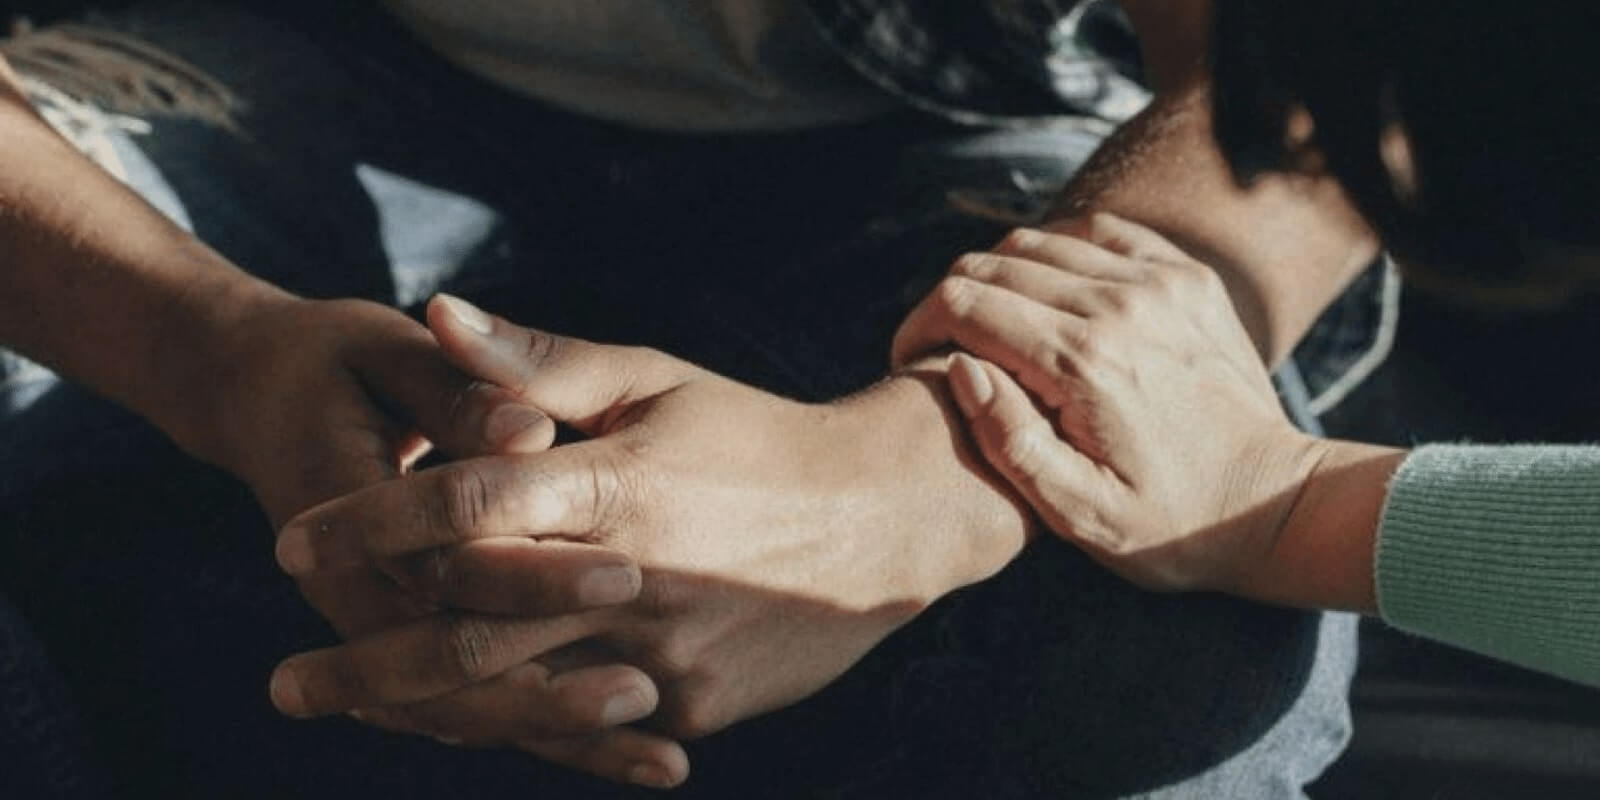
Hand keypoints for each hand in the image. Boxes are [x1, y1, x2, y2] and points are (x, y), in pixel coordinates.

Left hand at [269, 295, 1026, 780]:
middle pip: (468, 631)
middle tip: (287, 683)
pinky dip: (518, 724)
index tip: (291, 542)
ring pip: (516, 696)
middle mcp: (633, 577)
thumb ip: (539, 362)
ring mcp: (665, 653)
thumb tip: (436, 309)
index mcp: (616, 483)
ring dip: (419, 709)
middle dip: (366, 661)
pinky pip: (585, 724)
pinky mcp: (693, 705)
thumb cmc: (754, 435)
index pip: (465, 506)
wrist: (883, 519)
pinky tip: (454, 725)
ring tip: (349, 709)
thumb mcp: (655, 381)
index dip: (368, 523)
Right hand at [891, 214, 1325, 592]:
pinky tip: (1048, 296)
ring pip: (1040, 242)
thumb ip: (1009, 441)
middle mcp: (1119, 305)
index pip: (965, 304)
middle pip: (994, 264)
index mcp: (1082, 362)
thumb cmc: (1169, 526)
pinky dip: (1058, 252)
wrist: (1274, 503)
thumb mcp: (1077, 513)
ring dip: (999, 277)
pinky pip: (1099, 233)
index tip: (910, 361)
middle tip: (941, 348)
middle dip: (950, 301)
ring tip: (991, 327)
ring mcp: (1158, 281)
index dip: (919, 326)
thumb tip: (961, 368)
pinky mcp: (1186, 276)